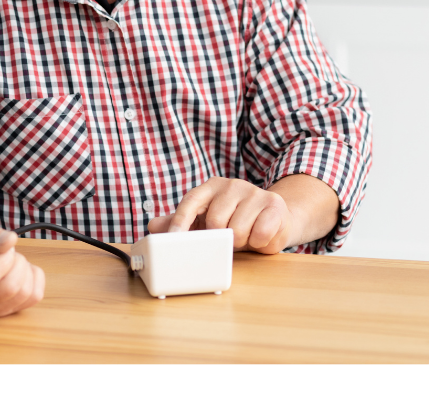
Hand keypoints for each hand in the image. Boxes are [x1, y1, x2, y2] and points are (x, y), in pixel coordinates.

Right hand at [0, 222, 45, 316]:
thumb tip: (11, 240)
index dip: (4, 257)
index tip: (1, 246)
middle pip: (10, 288)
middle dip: (17, 262)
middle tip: (7, 252)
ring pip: (25, 293)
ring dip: (26, 269)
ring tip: (12, 261)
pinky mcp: (8, 309)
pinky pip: (35, 295)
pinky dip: (34, 277)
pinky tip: (20, 270)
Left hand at [147, 177, 292, 253]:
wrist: (275, 218)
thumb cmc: (236, 220)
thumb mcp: (207, 222)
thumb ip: (182, 224)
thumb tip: (153, 226)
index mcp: (211, 187)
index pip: (191, 201)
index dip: (180, 220)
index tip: (172, 239)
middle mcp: (231, 185)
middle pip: (215, 221)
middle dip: (220, 238)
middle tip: (227, 238)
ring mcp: (254, 192)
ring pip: (237, 231)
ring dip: (241, 242)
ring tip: (245, 236)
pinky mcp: (274, 205)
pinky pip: (260, 234)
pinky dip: (259, 243)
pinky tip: (260, 235)